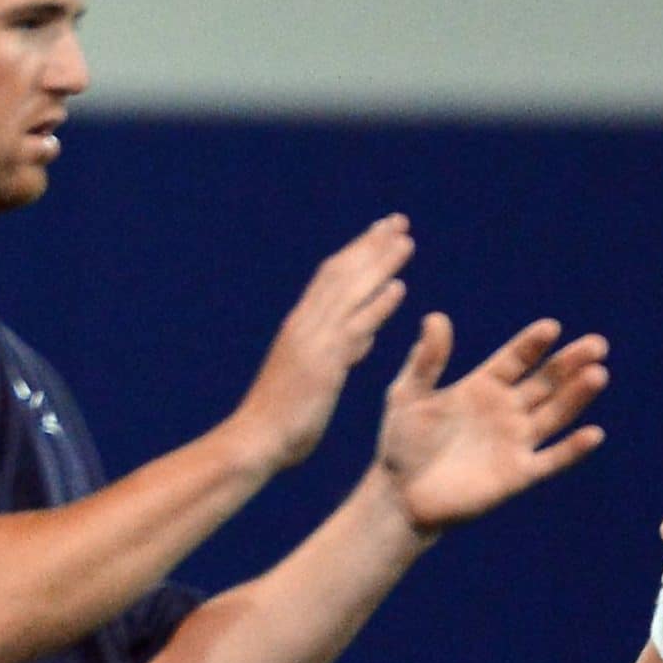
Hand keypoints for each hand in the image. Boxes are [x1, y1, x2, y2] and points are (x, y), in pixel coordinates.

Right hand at [233, 215, 414, 469]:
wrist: (256, 441)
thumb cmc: (283, 419)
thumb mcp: (316, 377)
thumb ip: (338, 352)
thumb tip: (362, 337)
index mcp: (302, 326)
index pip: (332, 278)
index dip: (358, 253)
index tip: (381, 233)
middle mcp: (306, 324)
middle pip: (342, 273)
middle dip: (371, 245)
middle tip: (398, 220)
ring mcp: (314, 341)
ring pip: (350, 291)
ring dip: (379, 263)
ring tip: (406, 240)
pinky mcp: (323, 363)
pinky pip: (354, 328)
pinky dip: (376, 305)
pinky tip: (399, 287)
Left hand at [376, 314, 608, 532]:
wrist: (401, 496)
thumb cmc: (401, 443)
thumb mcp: (408, 395)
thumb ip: (426, 361)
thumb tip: (436, 317)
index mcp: (483, 386)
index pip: (516, 359)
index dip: (533, 344)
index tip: (551, 328)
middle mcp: (507, 409)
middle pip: (546, 381)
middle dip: (570, 363)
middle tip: (596, 344)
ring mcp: (516, 441)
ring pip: (555, 414)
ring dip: (577, 396)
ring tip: (598, 374)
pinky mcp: (519, 474)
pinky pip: (552, 459)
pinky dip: (573, 449)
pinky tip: (593, 433)